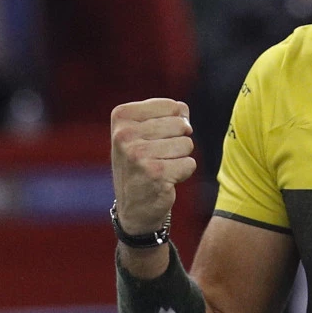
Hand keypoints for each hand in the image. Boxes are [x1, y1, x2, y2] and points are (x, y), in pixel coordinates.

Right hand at [111, 98, 195, 234]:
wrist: (133, 206)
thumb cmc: (143, 161)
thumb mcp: (146, 130)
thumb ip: (169, 113)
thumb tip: (184, 111)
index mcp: (121, 116)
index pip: (173, 106)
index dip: (175, 121)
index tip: (156, 137)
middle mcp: (125, 134)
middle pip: (181, 125)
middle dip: (179, 141)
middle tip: (159, 156)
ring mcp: (138, 155)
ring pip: (187, 144)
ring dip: (180, 158)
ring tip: (161, 167)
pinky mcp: (155, 174)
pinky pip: (190, 164)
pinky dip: (183, 173)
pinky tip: (165, 180)